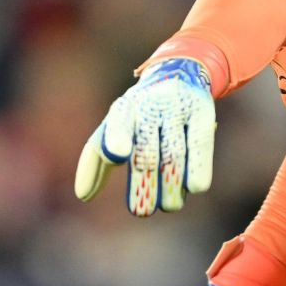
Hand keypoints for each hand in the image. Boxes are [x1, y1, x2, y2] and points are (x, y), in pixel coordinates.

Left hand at [74, 56, 215, 215]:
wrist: (179, 73)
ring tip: (168, 206)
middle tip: (140, 211)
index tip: (118, 155)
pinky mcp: (203, 111)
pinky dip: (198, 166)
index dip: (117, 137)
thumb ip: (96, 158)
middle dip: (143, 182)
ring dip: (171, 184)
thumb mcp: (115, 126)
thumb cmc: (140, 113)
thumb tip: (83, 195)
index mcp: (125, 108)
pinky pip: (200, 143)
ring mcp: (178, 106)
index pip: (119, 122)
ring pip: (174, 151)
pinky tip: (194, 187)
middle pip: (147, 148)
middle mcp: (151, 103)